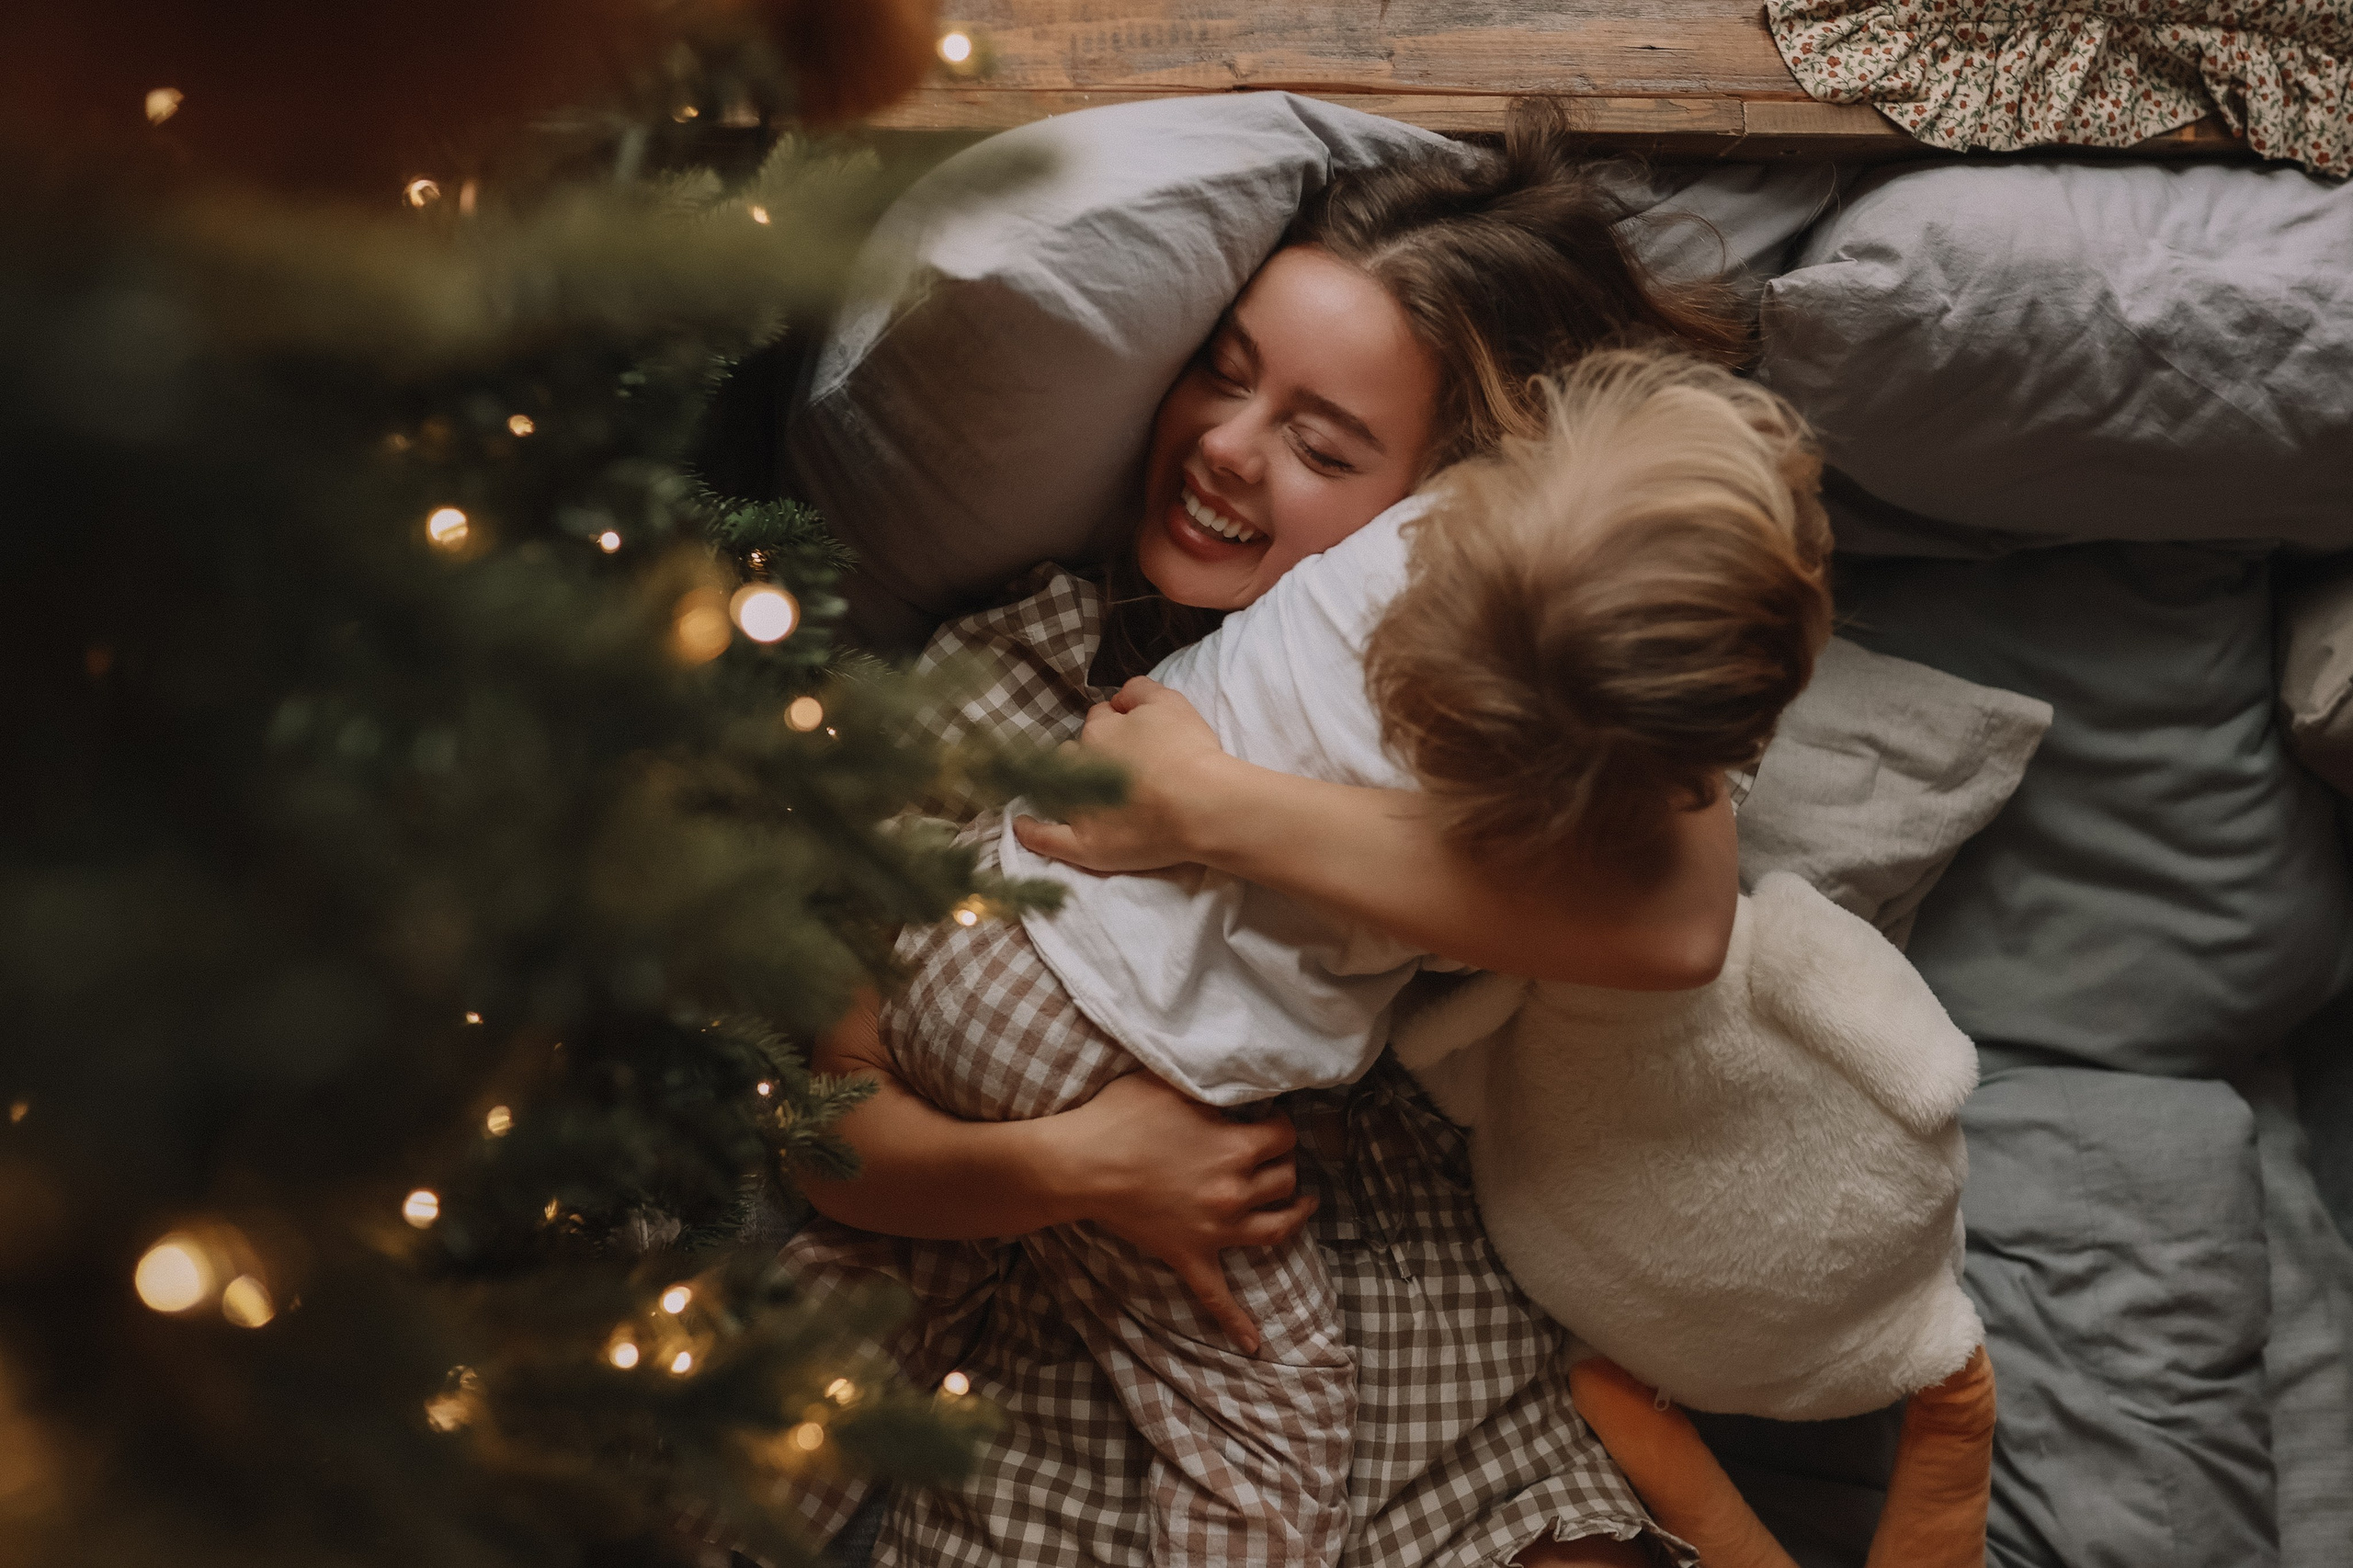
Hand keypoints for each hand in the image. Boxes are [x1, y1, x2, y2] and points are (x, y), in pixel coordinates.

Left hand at [1014, 677, 1235, 872]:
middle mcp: (1081, 765)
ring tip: (1079, 789)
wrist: (1201, 804)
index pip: (1100, 717)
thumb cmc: (1189, 751)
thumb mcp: (1169, 701)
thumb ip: (1138, 690)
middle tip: (1117, 765)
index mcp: (1101, 730)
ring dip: (1062, 783)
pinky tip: (1022, 825)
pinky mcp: (1085, 844)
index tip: (1134, 734)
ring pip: (1056, 787)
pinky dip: (1031, 831)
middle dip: (1088, 754)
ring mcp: (1079, 807)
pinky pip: (1046, 839)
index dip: (1117, 723)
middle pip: (1073, 752)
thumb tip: (1118, 699)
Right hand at [1049, 1072, 1314, 1351]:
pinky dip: (1236, 1322)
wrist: (1079, 1164)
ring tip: (1302, 1206)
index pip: (1284, 1135)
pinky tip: (1254, 1345)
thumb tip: (1237, 1086)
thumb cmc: (1120, 1117)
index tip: (1268, 1121)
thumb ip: (1213, 1088)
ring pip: (1275, 1228)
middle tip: (1270, 1156)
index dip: (1279, 1126)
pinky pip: (1216, 1297)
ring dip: (1294, 1216)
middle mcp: (1236, 1192)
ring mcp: (1215, 1230)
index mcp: (1237, 1148)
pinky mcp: (1188, 1256)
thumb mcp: (1174, 1085)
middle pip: (1285, 1179)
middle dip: (1282, 1164)